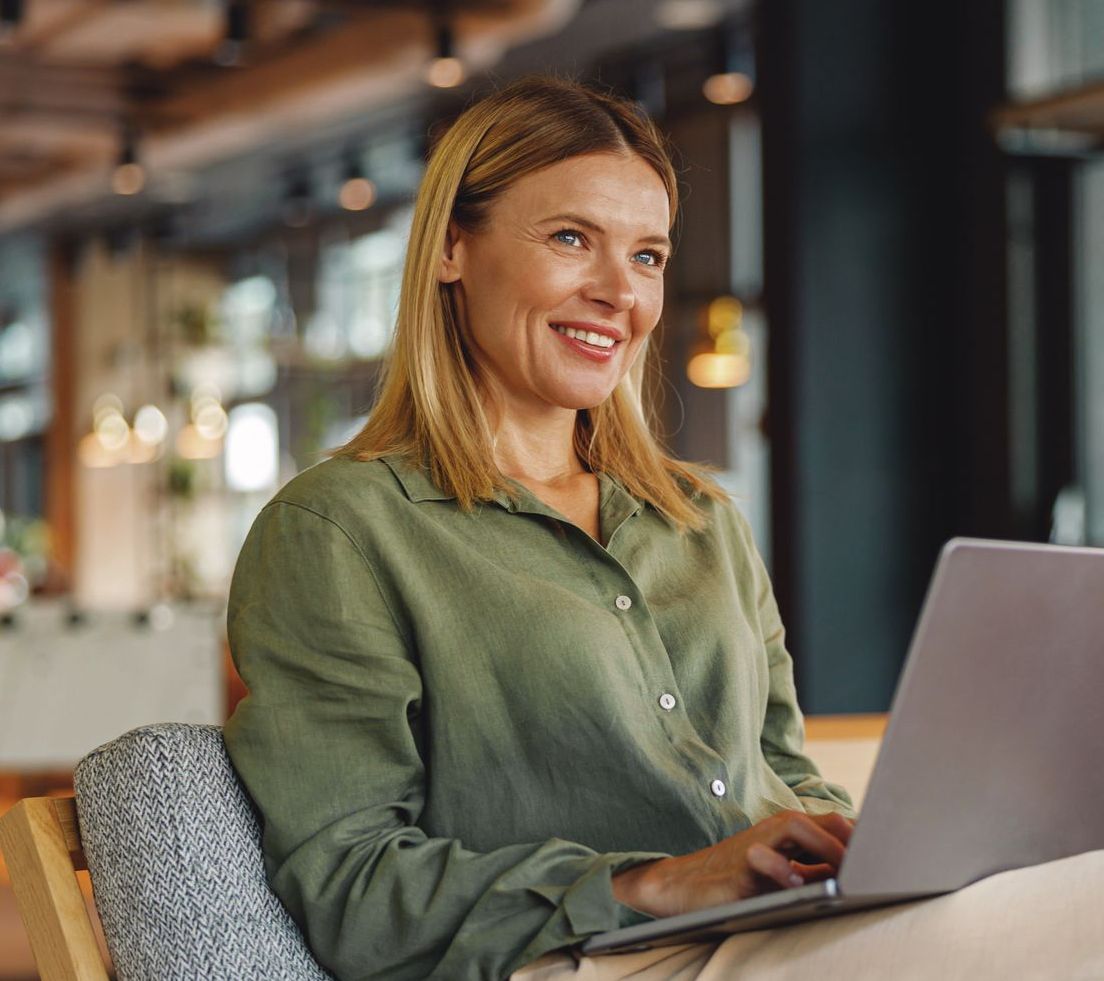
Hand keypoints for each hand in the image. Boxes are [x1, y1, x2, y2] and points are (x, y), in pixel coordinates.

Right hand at [612, 810, 853, 918]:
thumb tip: (858, 874)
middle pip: (818, 820)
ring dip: (824, 846)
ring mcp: (753, 846)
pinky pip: (761, 860)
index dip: (860, 836)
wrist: (680, 888)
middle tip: (876, 861)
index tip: (889, 852)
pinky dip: (781, 869)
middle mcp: (772, 832)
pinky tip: (797, 883)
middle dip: (848, 838)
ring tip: (847, 867)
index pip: (831, 823)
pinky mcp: (736, 869)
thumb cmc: (736, 881)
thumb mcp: (781, 874)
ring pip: (793, 827)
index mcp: (786, 833)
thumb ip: (814, 869)